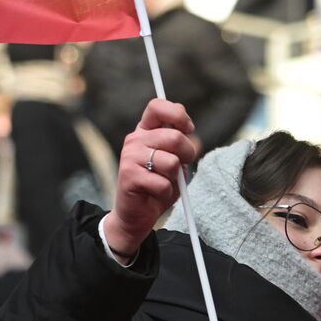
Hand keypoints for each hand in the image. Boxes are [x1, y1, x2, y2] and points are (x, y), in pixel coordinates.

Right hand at [102, 99, 198, 256]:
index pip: (157, 106)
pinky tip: (155, 194)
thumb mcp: (173, 160)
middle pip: (175, 137)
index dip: (177, 115)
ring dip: (175, 177)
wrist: (136, 214)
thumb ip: (180, 145)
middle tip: (181, 166)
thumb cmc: (157, 185)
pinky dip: (166, 193)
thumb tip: (192, 135)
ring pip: (172, 162)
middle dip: (188, 154)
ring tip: (164, 183)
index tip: (188, 129)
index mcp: (145, 131)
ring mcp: (129, 156)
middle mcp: (135, 139)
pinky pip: (163, 183)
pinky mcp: (129, 176)